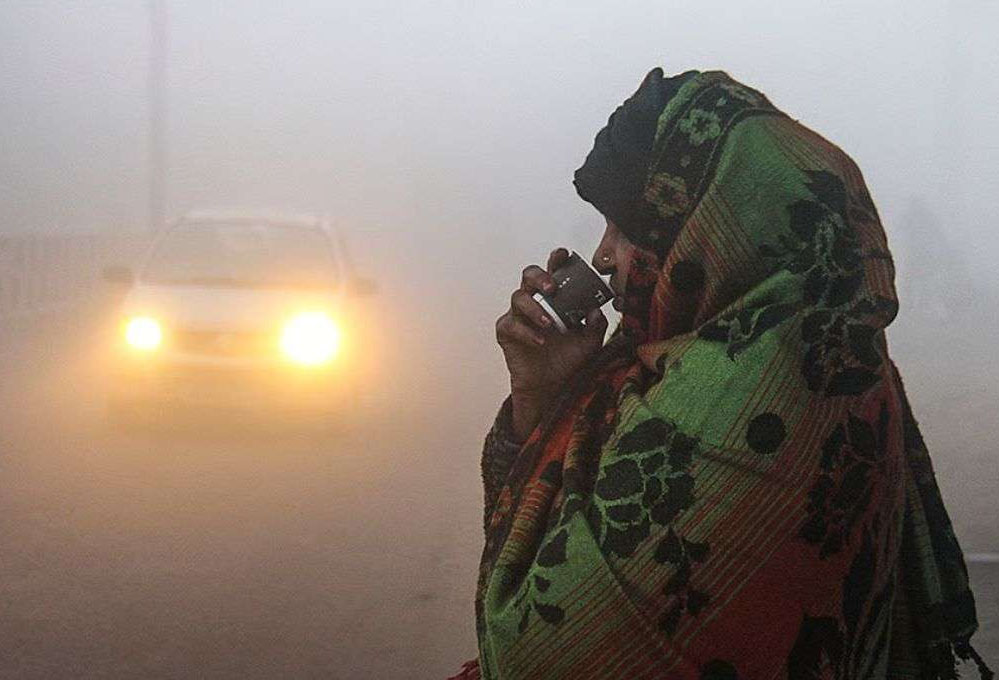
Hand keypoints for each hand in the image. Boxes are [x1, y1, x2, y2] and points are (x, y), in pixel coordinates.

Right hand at [495, 247, 608, 440]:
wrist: (553, 386)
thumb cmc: (569, 359)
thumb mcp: (591, 342)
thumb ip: (596, 325)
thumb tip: (597, 309)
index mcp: (555, 298)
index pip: (554, 272)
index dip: (556, 259)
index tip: (563, 254)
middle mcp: (534, 301)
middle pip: (529, 275)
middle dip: (540, 277)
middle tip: (553, 288)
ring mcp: (518, 315)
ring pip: (518, 297)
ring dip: (534, 308)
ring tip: (549, 323)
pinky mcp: (506, 332)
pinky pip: (511, 324)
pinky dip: (526, 332)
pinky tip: (540, 341)